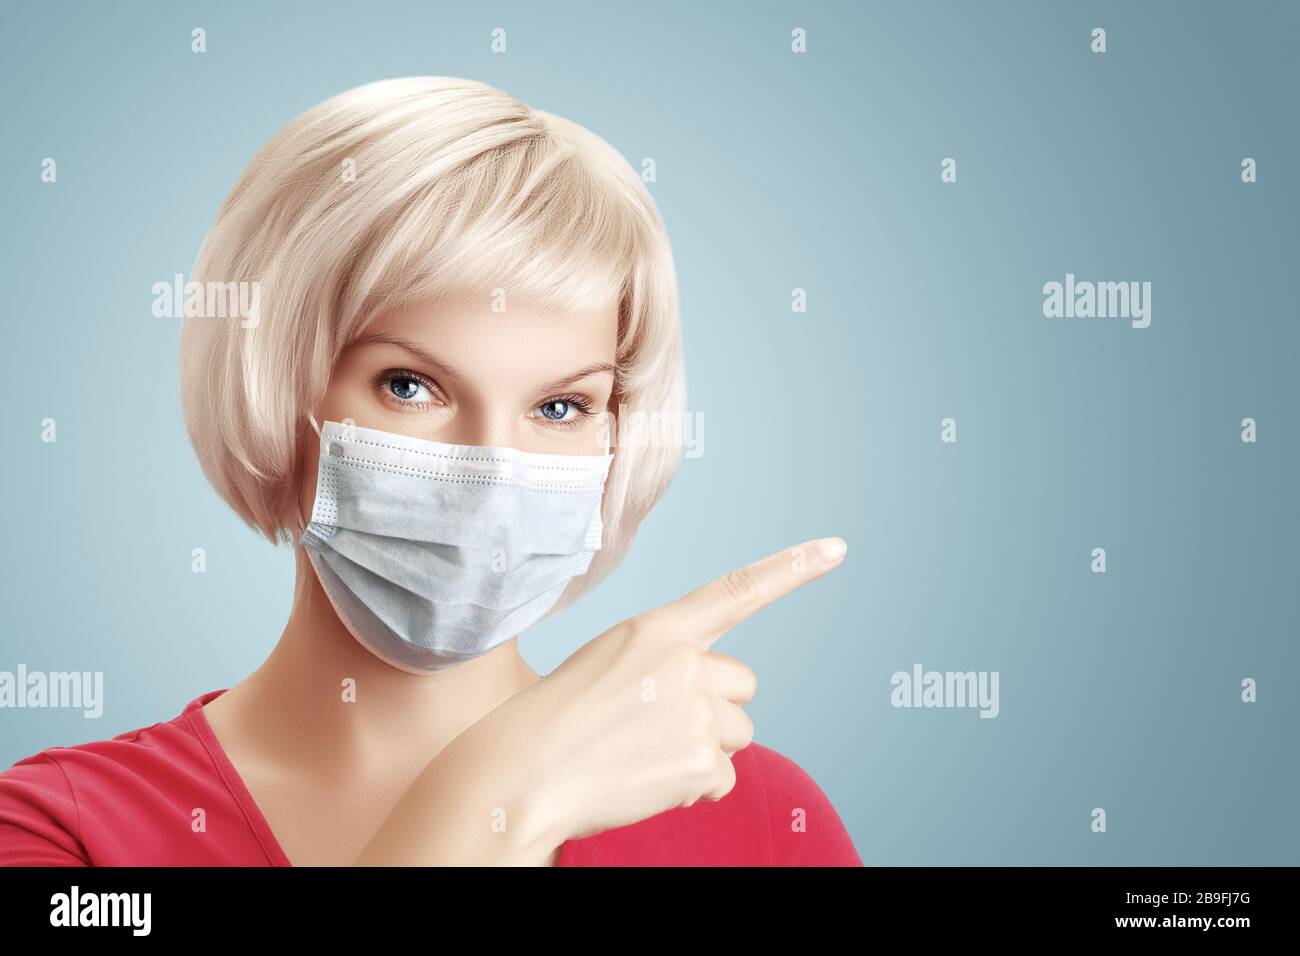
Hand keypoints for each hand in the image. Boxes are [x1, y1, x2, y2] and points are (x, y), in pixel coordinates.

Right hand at [486, 535, 848, 844]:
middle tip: (656, 726)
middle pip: (743, 685)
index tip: (837, 548)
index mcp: (658, 628)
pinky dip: (692, 788)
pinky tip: (647, 781)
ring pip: (738, 733)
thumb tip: (715, 706)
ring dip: (704, 750)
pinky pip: (722, 778)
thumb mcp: (610, 664)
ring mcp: (697, 712)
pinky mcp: (701, 762)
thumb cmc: (559, 719)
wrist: (524, 773)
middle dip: (715, 708)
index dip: (792, 569)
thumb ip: (666, 665)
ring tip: (644, 754)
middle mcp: (686, 662)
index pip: (737, 591)